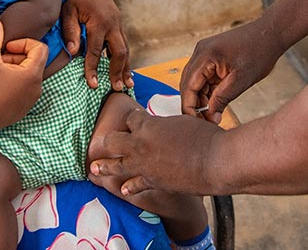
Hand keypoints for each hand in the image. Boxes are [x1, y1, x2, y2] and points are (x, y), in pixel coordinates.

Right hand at [0, 21, 46, 131]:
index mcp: (32, 74)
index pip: (40, 47)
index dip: (23, 43)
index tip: (6, 48)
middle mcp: (37, 88)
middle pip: (34, 61)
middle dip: (16, 56)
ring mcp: (31, 100)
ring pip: (28, 75)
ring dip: (13, 68)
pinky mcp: (23, 109)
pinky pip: (24, 89)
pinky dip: (13, 82)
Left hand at [62, 0, 132, 90]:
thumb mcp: (67, 12)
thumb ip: (70, 31)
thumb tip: (74, 52)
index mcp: (99, 21)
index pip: (96, 52)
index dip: (93, 69)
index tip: (92, 85)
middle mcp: (112, 22)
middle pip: (119, 52)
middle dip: (118, 71)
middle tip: (117, 87)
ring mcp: (118, 21)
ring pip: (125, 47)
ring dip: (126, 65)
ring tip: (127, 83)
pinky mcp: (118, 20)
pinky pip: (123, 41)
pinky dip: (124, 55)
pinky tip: (124, 67)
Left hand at [91, 108, 221, 196]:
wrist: (214, 162)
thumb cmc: (203, 136)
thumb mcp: (182, 121)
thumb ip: (167, 124)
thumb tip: (163, 127)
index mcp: (147, 125)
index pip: (130, 118)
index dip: (131, 119)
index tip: (131, 120)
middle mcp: (140, 145)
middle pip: (113, 140)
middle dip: (109, 140)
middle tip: (104, 141)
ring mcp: (144, 166)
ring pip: (116, 166)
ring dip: (104, 167)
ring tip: (93, 169)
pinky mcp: (153, 182)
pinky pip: (135, 185)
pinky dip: (130, 187)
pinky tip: (123, 190)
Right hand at [181, 18, 283, 124]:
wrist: (270, 33)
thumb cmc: (259, 53)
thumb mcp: (241, 81)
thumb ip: (222, 99)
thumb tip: (210, 117)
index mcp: (205, 55)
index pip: (188, 86)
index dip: (190, 107)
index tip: (196, 123)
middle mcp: (200, 51)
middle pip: (188, 84)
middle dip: (194, 104)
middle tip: (206, 122)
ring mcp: (205, 52)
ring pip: (195, 81)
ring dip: (201, 98)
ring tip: (212, 115)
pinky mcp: (211, 55)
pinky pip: (203, 76)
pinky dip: (207, 90)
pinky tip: (215, 103)